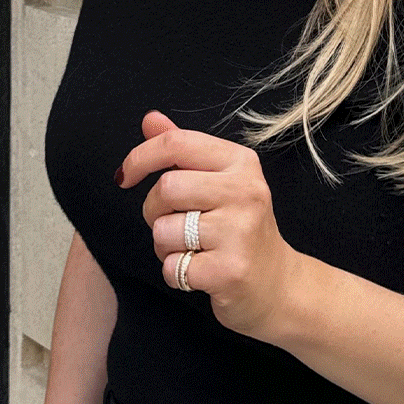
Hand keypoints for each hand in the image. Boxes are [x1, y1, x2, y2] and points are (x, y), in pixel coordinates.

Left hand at [116, 109, 302, 341]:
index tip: (125, 177)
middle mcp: (245, 191)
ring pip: (164, 230)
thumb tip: (150, 119)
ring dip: (165, 246)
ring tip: (191, 250)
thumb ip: (184, 151)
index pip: (177, 144)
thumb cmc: (240, 228)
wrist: (278, 284)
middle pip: (166, 188)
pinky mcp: (230, 270)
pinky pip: (172, 266)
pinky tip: (199, 271)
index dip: (140, 157)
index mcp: (241, 162)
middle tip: (173, 224)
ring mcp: (240, 231)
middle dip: (154, 212)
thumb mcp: (220, 181)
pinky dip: (175, 273)